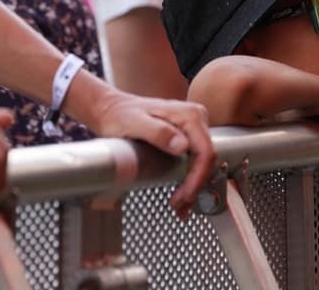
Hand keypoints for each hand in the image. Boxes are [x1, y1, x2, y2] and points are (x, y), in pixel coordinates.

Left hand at [89, 92, 215, 219]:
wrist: (111, 109)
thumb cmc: (119, 115)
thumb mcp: (134, 123)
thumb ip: (158, 132)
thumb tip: (182, 146)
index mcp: (188, 115)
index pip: (205, 152)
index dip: (197, 178)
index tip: (184, 197)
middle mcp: (195, 117)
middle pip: (206, 159)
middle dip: (195, 186)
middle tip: (179, 208)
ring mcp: (193, 126)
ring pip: (203, 161)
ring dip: (194, 185)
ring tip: (180, 206)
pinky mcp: (188, 134)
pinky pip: (196, 159)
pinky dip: (190, 178)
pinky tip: (182, 192)